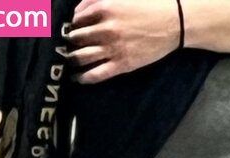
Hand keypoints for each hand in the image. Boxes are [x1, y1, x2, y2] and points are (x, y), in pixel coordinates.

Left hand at [66, 0, 180, 84]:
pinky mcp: (122, 64)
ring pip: (81, 57)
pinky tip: (76, 78)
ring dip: (70, 60)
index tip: (57, 30)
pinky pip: (97, 74)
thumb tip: (75, 9)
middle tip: (56, 47)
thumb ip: (94, 0)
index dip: (63, 24)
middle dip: (63, 42)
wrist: (173, 22)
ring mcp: (113, 49)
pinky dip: (83, 77)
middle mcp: (105, 29)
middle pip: (74, 38)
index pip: (73, 18)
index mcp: (102, 8)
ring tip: (64, 61)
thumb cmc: (146, 5)